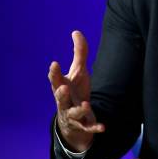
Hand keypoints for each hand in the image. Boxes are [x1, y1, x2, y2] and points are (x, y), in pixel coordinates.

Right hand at [48, 30, 104, 151]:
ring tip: (86, 105)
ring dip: (80, 110)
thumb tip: (76, 31)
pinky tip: (103, 127)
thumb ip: (79, 53)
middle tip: (63, 87)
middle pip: (60, 98)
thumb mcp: (78, 71)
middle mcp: (65, 102)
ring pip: (75, 114)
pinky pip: (89, 127)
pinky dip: (95, 127)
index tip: (54, 64)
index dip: (54, 73)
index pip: (55, 80)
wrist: (73, 120)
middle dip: (61, 93)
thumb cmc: (75, 91)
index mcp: (62, 87)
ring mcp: (73, 114)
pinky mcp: (84, 125)